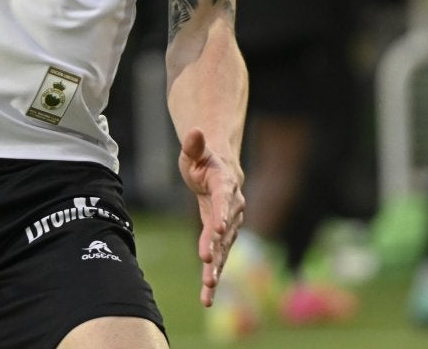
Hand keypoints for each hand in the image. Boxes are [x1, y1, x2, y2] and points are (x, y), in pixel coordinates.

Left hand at [178, 127, 245, 306]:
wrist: (220, 169)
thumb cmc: (204, 159)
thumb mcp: (195, 151)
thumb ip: (194, 144)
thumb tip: (195, 131)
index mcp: (226, 185)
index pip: (224, 202)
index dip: (220, 217)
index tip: (215, 231)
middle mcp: (232, 208)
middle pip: (225, 231)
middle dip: (217, 248)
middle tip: (208, 264)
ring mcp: (230, 225)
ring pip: (224, 249)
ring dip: (217, 269)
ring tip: (208, 289)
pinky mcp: (223, 237)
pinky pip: (220, 257)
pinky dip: (214, 275)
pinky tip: (206, 297)